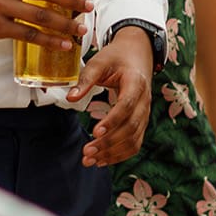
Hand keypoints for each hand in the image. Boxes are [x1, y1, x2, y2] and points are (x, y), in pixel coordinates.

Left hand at [72, 27, 152, 166]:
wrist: (137, 54)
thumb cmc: (116, 57)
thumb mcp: (99, 61)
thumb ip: (85, 79)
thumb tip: (70, 98)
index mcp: (136, 83)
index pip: (126, 106)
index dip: (112, 120)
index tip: (95, 132)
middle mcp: (144, 101)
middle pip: (130, 127)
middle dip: (108, 143)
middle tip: (86, 152)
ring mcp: (145, 114)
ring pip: (133, 139)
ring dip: (112, 153)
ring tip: (90, 161)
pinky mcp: (141, 122)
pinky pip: (135, 143)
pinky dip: (120, 154)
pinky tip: (102, 161)